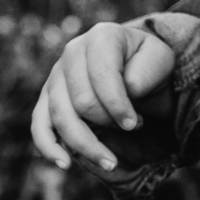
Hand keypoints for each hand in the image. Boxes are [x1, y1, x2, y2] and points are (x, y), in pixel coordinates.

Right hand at [29, 11, 198, 171]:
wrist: (135, 65)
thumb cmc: (147, 63)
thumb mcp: (160, 60)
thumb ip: (145, 72)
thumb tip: (127, 89)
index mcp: (101, 36)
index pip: (102, 76)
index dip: (118, 106)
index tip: (135, 124)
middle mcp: (73, 51)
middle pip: (81, 101)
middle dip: (109, 123)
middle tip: (134, 127)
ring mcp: (56, 75)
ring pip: (61, 117)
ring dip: (86, 144)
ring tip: (110, 162)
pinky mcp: (47, 97)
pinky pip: (40, 125)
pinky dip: (49, 147)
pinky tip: (65, 164)